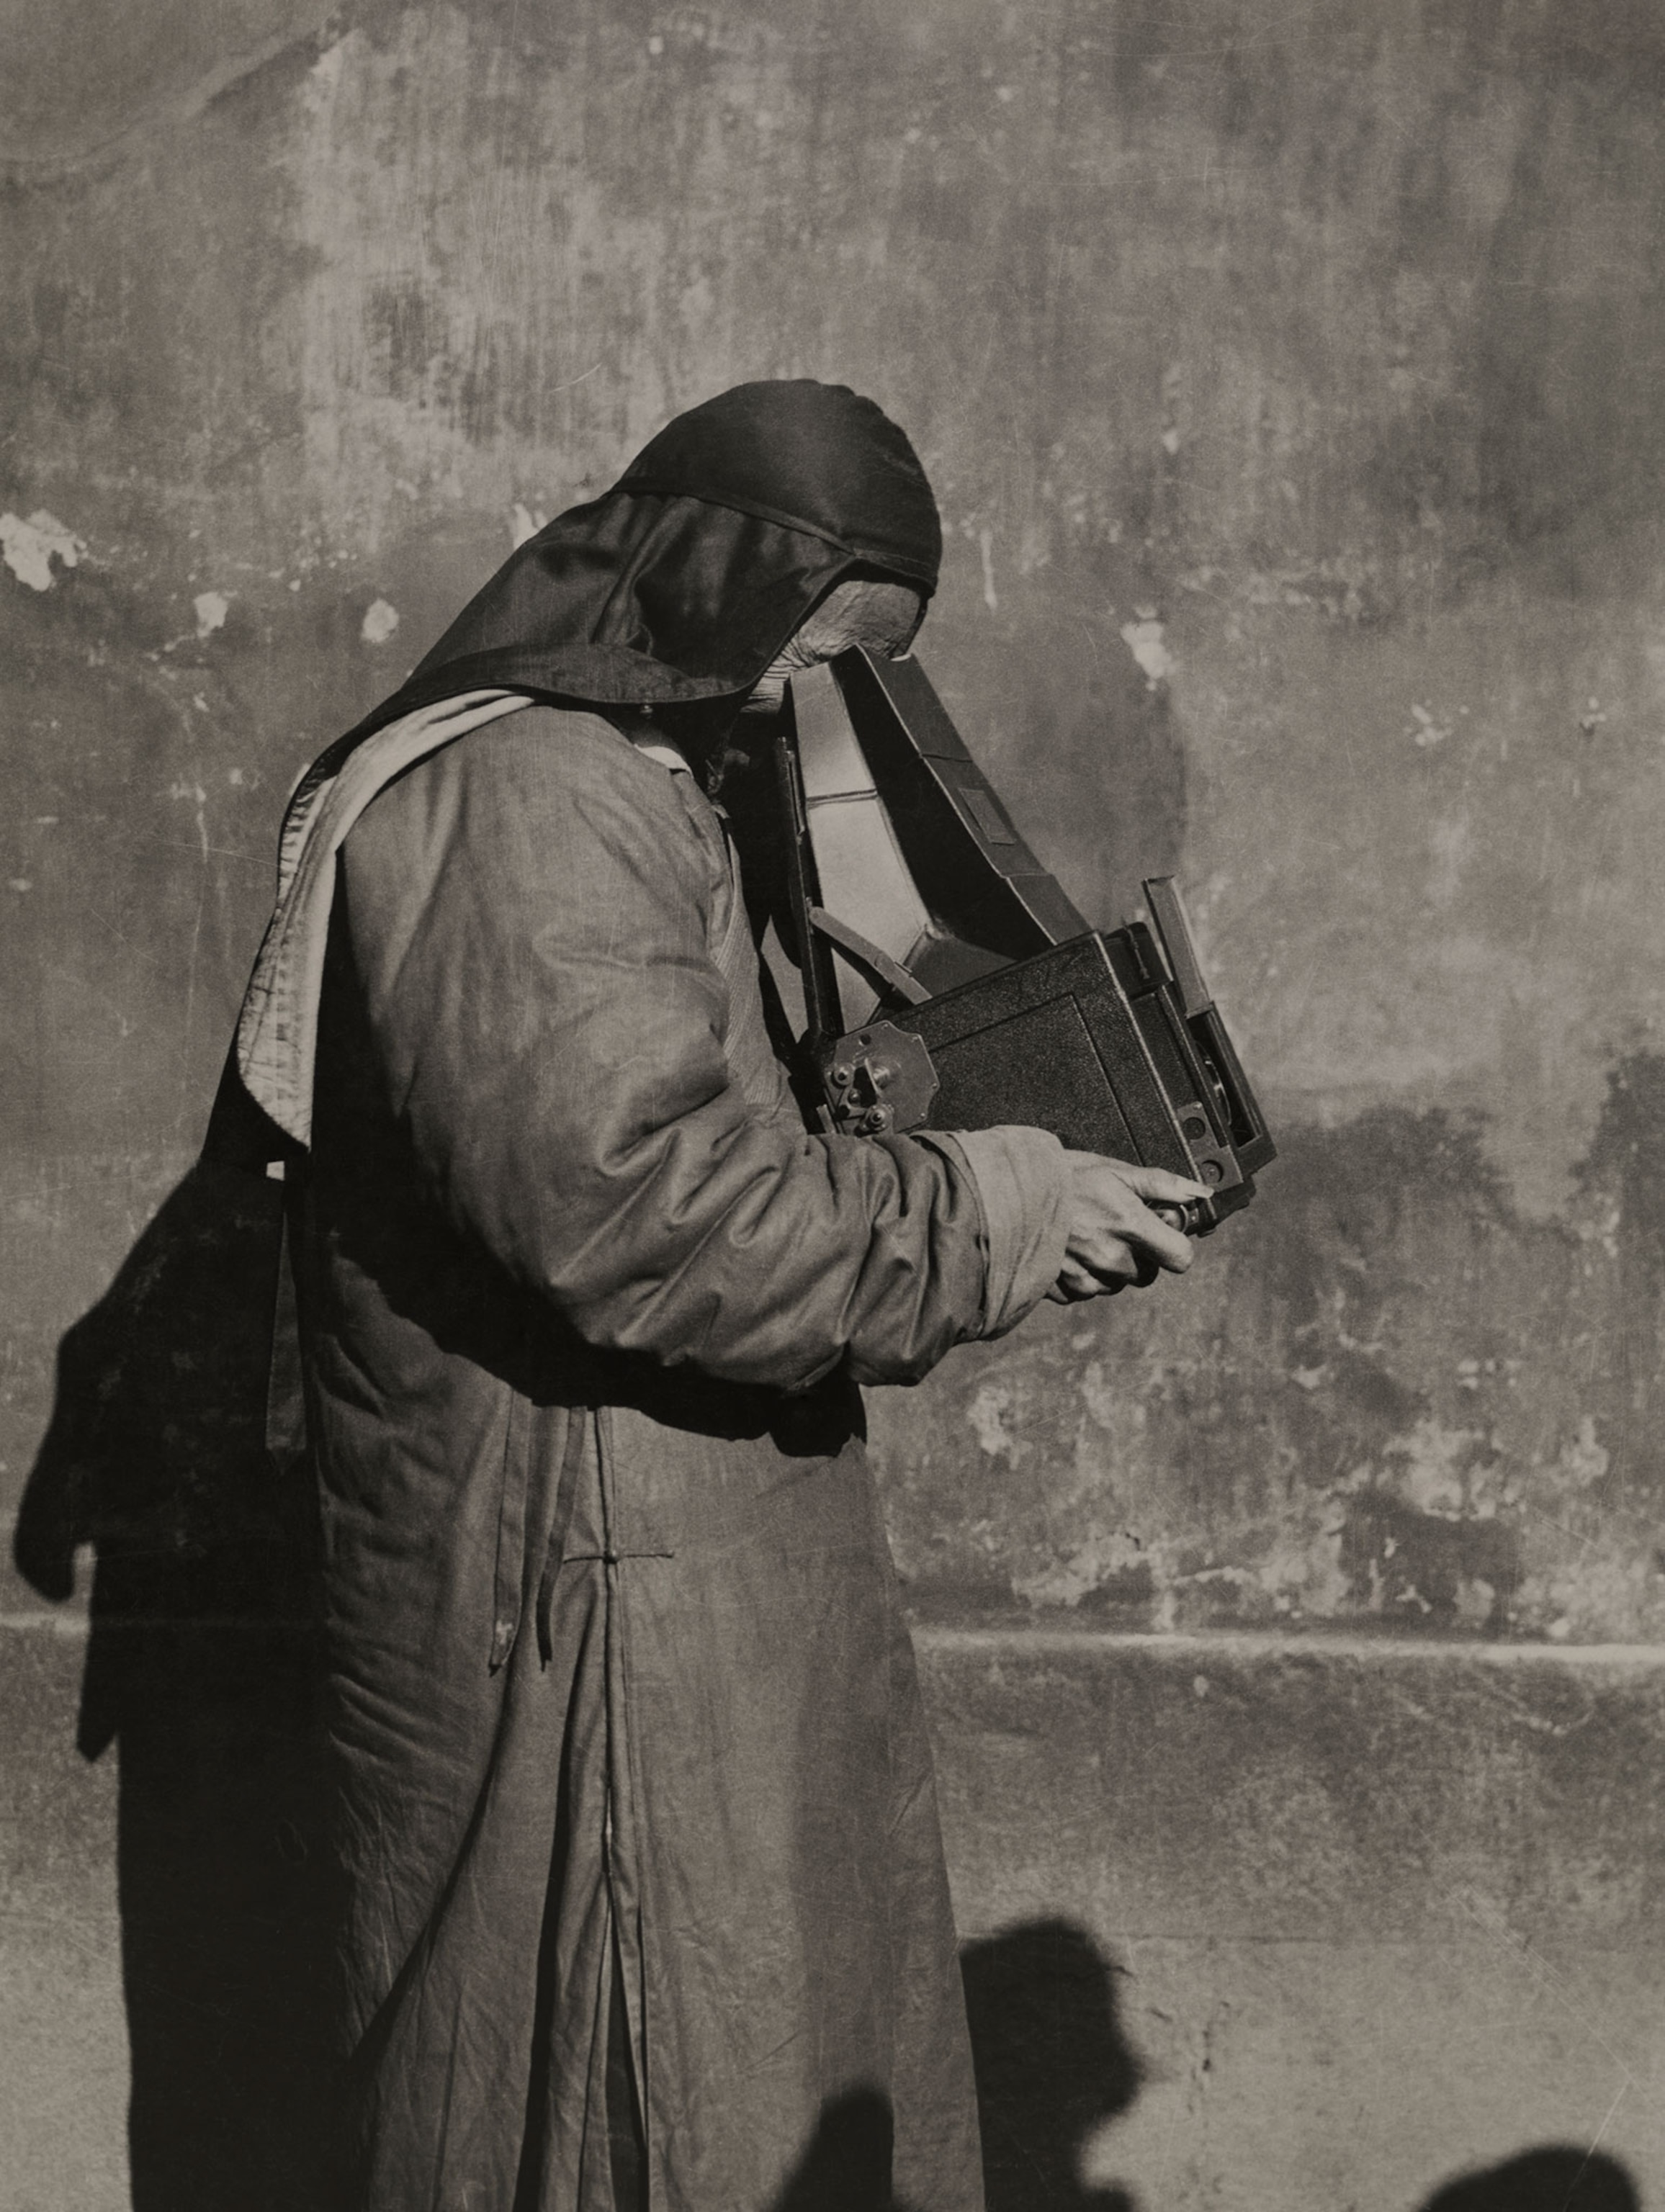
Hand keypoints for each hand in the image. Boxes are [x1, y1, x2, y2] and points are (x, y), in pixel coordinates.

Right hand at [1047, 1152, 1213, 1303]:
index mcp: (1129, 1226)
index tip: (1162, 1231)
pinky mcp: (1065, 1290)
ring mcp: (1088, 1277)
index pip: (1181, 1258)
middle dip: (1139, 1253)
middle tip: (1115, 1226)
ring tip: (1087, 1235)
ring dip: (1110, 1265)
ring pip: (1118, 1283)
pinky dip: (1084, 1275)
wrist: (1003, 1195)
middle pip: (1148, 1273)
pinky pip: (1089, 1291)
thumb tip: (1198, 1193)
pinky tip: (1070, 1249)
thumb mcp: (1113, 1169)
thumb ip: (1160, 1184)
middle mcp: (1112, 1258)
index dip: (1175, 1244)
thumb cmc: (1058, 1177)